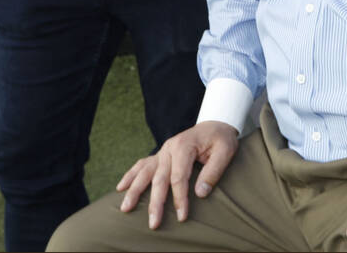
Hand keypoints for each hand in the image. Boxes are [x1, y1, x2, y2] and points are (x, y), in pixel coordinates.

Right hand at [116, 121, 238, 227]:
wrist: (215, 123)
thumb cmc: (221, 139)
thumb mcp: (226, 151)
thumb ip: (214, 171)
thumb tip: (200, 193)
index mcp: (184, 146)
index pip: (179, 176)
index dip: (180, 198)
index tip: (181, 216)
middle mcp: (169, 148)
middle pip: (159, 178)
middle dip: (155, 203)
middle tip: (153, 223)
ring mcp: (162, 151)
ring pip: (145, 172)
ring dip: (134, 191)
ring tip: (125, 208)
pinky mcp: (160, 155)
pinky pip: (142, 165)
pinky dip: (130, 175)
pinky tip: (121, 187)